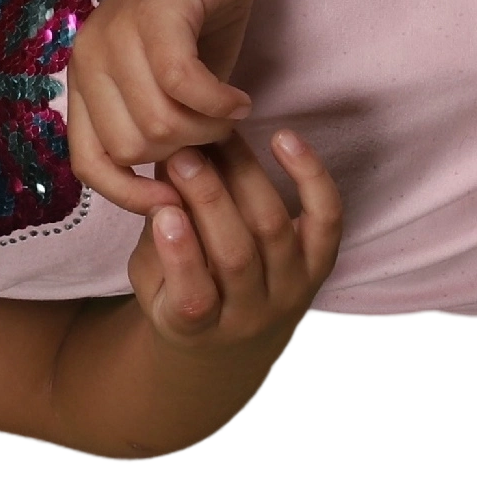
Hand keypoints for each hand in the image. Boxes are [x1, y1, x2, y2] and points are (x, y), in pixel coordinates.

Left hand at [66, 0, 275, 218]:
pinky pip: (182, 84)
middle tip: (217, 128)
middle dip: (185, 152)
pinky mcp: (159, 12)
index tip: (178, 199)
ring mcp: (120, 32)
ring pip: (158, 122)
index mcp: (86, 80)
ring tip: (229, 108)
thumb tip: (170, 197)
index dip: (130, 195)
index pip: (88, 164)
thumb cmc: (198, 13)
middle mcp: (91, 56)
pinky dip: (219, 103)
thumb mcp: (170, 85)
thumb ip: (160, 131)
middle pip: (133, 148)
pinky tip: (240, 97)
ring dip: (207, 129)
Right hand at [127, 130, 346, 352]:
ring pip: (274, 231)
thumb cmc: (176, 298)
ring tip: (221, 139)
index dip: (180, 256)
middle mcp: (251, 317)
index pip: (194, 299)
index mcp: (198, 330)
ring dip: (246, 177)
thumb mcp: (150, 282)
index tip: (164, 211)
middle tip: (184, 155)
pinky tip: (284, 139)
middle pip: (237, 257)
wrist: (232, 338)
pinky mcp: (320, 265)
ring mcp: (291, 291)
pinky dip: (310, 176)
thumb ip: (154, 242)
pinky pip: (326, 219)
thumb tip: (160, 181)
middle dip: (209, 200)